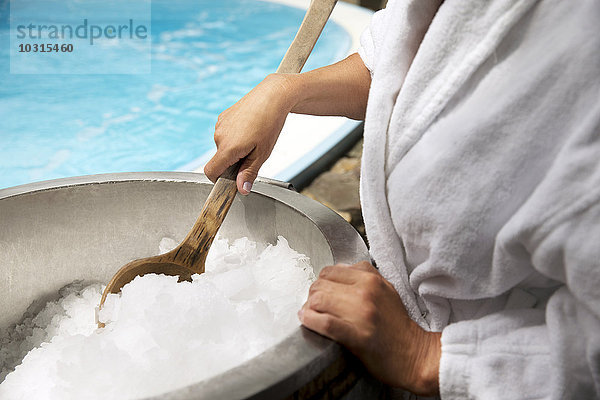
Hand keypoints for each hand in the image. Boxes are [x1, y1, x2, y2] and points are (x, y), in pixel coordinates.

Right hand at [204, 73, 296, 193]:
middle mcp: (219, 136)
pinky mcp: (222, 117)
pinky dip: (234, 137)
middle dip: (233, 162)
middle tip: (254, 153)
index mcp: (228, 148)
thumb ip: (249, 173)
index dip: (219, 180)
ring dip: (235, 149)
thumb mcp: (262, 154)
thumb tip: (241, 190)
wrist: (271, 95)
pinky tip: (249, 129)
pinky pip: (225, 134)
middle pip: (220, 160)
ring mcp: (219, 125)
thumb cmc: (269, 123)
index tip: (232, 180)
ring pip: (223, 147)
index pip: (210, 172)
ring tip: (254, 138)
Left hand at [299, 261, 440, 395]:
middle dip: (312, 296)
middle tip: (313, 307)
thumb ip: (363, 276)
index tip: (320, 293)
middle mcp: (366, 293)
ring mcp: (361, 314)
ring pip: (318, 301)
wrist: (414, 355)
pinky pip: (324, 323)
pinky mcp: (357, 336)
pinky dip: (310, 321)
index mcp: (371, 280)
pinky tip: (308, 322)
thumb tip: (338, 270)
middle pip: (320, 285)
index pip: (330, 271)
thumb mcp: (386, 289)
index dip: (320, 282)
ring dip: (308, 309)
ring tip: (310, 315)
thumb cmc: (397, 325)